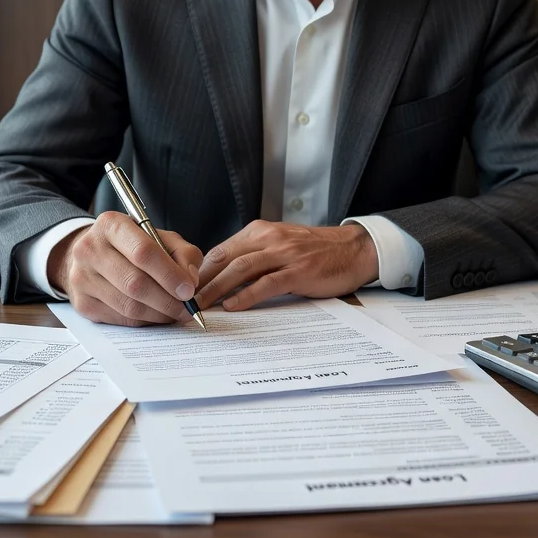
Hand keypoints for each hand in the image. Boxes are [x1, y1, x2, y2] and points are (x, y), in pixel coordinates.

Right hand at [49, 211, 202, 325]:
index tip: (189, 289)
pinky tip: (156, 315)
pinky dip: (144, 321)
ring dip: (158, 314)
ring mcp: (82, 278)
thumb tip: (191, 280)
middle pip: (135, 283)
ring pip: (128, 306)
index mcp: (111, 225)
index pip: (143, 252)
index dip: (169, 274)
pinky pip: (120, 318)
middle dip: (167, 300)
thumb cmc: (132, 245)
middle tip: (187, 308)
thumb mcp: (159, 237)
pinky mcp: (82, 303)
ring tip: (175, 312)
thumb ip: (182, 253)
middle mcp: (90, 249)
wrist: (91, 255)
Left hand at [195, 221, 377, 311]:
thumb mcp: (279, 244)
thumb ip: (254, 255)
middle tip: (184, 301)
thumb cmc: (315, 251)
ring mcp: (284, 253)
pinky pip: (266, 283)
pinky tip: (233, 306)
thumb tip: (222, 278)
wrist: (353, 248)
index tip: (185, 289)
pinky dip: (246, 295)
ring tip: (201, 306)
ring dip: (217, 289)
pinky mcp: (299, 270)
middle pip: (225, 259)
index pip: (221, 250)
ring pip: (240, 269)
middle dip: (202, 281)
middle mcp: (269, 237)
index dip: (200, 271)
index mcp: (260, 231)